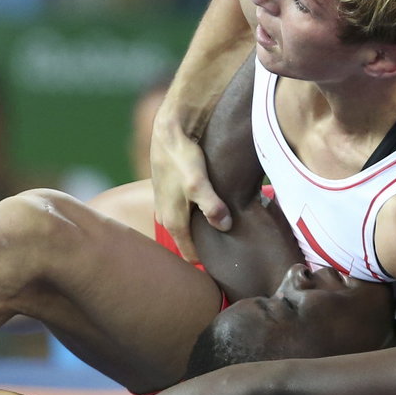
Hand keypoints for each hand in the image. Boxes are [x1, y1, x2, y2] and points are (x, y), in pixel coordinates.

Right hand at [149, 110, 230, 264]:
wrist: (169, 130)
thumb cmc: (182, 157)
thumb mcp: (198, 183)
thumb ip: (211, 206)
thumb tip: (224, 226)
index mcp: (172, 221)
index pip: (189, 254)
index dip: (206, 261)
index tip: (225, 263)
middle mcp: (165, 217)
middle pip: (187, 241)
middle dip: (205, 245)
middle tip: (230, 246)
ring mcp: (165, 204)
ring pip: (185, 225)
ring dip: (200, 227)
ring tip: (223, 226)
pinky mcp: (169, 192)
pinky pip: (184, 211)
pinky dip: (196, 213)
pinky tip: (210, 206)